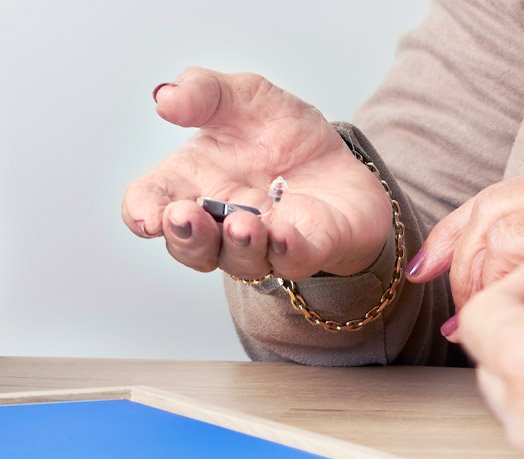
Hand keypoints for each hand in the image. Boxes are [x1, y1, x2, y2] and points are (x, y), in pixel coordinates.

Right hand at [121, 67, 391, 279]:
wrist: (341, 157)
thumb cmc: (281, 134)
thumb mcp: (244, 97)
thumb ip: (204, 92)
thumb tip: (165, 97)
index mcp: (192, 182)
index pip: (150, 203)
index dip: (142, 212)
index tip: (149, 216)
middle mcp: (220, 221)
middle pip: (189, 245)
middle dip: (185, 235)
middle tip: (185, 216)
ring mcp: (263, 242)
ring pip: (239, 260)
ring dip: (237, 245)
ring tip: (243, 223)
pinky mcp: (306, 250)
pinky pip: (293, 260)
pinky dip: (286, 252)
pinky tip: (283, 236)